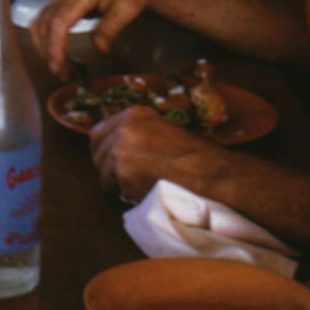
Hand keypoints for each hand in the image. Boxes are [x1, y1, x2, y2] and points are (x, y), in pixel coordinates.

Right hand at [28, 0, 167, 79]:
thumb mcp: (127, 9)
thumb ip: (110, 29)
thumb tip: (98, 48)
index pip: (60, 21)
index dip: (55, 46)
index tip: (59, 65)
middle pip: (44, 22)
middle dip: (48, 49)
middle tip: (61, 72)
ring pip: (40, 19)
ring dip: (44, 43)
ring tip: (58, 64)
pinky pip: (46, 16)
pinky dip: (46, 35)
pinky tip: (56, 48)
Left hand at [90, 105, 224, 203]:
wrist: (212, 174)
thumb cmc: (195, 157)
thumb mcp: (164, 132)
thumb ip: (139, 134)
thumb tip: (117, 146)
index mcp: (134, 114)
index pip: (98, 132)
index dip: (103, 150)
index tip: (111, 163)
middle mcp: (124, 127)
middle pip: (96, 152)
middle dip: (106, 167)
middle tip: (122, 180)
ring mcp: (121, 148)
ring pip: (102, 172)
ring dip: (115, 183)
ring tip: (138, 187)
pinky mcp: (123, 171)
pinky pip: (112, 188)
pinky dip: (124, 194)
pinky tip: (142, 193)